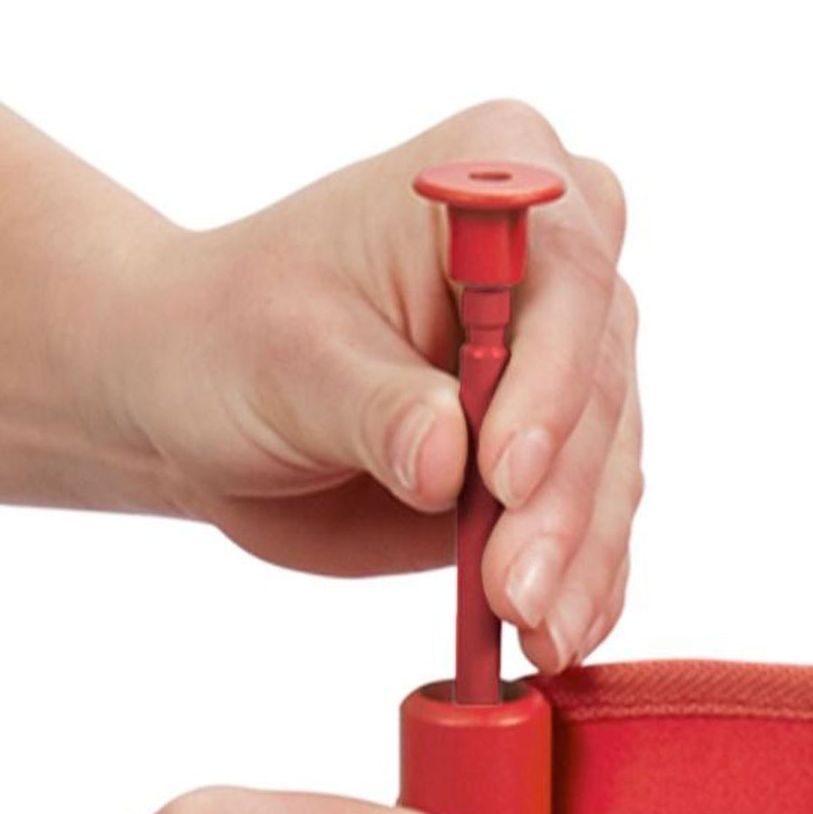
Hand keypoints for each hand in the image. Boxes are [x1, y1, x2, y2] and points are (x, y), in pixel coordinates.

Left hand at [111, 101, 641, 674]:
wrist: (204, 397)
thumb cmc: (232, 339)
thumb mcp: (286, 360)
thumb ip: (374, 406)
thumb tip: (446, 461)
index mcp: (494, 179)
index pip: (564, 276)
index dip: (548, 379)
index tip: (502, 474)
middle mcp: (555, 264)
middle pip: (599, 386)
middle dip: (556, 503)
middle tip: (513, 592)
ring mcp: (563, 366)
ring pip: (607, 468)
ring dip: (576, 562)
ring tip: (536, 634)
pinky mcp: (555, 454)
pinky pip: (591, 523)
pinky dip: (579, 584)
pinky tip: (558, 633)